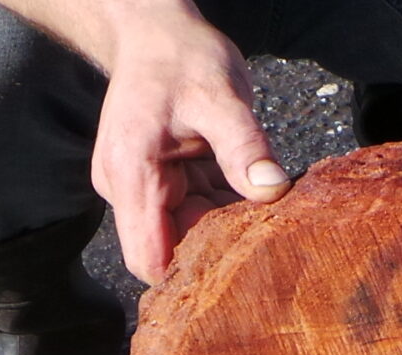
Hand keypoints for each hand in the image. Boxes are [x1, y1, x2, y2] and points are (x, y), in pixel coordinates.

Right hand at [0, 0, 293, 279]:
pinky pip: (196, 210)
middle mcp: (128, 188)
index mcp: (131, 174)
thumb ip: (244, 147)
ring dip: (226, 227)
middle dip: (217, 249)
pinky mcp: (161, 182)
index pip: (149, 258)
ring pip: (187, 232)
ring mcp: (143, 187)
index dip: (188, 276)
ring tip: (266, 215)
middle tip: (269, 241)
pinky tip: (254, 196)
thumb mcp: (220, 96)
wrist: (155, 30)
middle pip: (171, 250)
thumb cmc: (181, 56)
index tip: (238, 271)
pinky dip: (225, 207)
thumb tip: (273, 190)